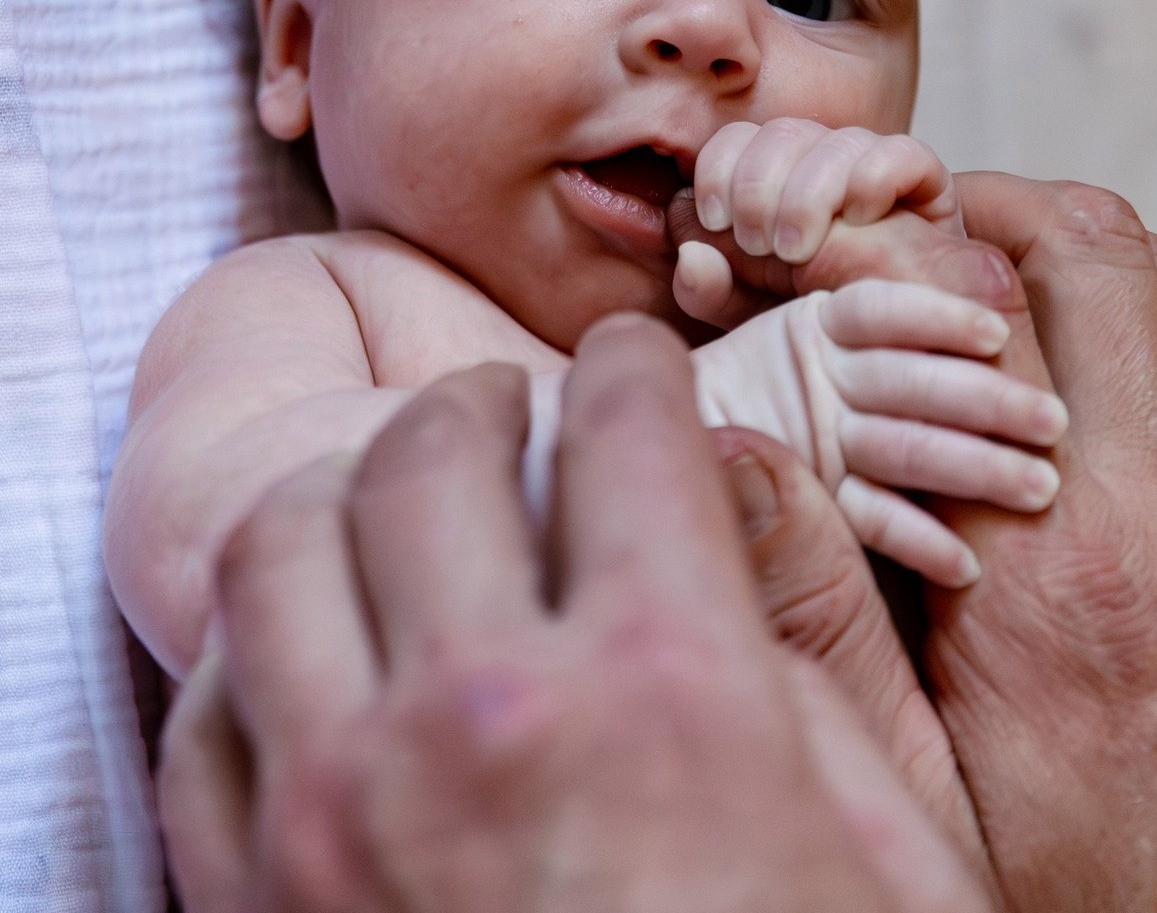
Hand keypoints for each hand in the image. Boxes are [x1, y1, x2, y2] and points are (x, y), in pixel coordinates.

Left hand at [157, 315, 991, 912]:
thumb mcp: (884, 842)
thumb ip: (798, 647)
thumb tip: (721, 491)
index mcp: (667, 690)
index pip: (628, 430)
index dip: (635, 366)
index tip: (631, 358)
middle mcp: (488, 721)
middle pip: (436, 452)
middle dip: (480, 397)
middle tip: (509, 402)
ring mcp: (345, 814)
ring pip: (284, 543)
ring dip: (347, 486)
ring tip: (398, 487)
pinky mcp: (261, 904)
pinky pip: (213, 700)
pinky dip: (263, 638)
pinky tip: (324, 644)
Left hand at [677, 121, 961, 325]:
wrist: (903, 358)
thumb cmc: (824, 334)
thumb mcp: (750, 319)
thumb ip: (710, 291)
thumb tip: (688, 253)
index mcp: (775, 186)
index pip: (737, 140)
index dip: (718, 168)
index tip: (714, 220)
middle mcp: (823, 170)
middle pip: (783, 132)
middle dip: (757, 185)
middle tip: (757, 244)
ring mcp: (877, 174)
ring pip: (836, 140)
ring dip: (807, 191)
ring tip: (796, 250)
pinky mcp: (930, 188)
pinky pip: (903, 152)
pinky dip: (874, 178)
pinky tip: (859, 220)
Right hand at [726, 172, 1156, 910]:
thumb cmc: (1073, 872)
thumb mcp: (902, 772)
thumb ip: (815, 609)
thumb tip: (736, 461)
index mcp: (1055, 564)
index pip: (979, 322)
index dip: (894, 260)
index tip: (841, 252)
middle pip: (1095, 256)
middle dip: (996, 207)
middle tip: (920, 221)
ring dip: (1073, 249)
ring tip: (986, 268)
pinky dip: (1144, 318)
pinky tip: (1071, 358)